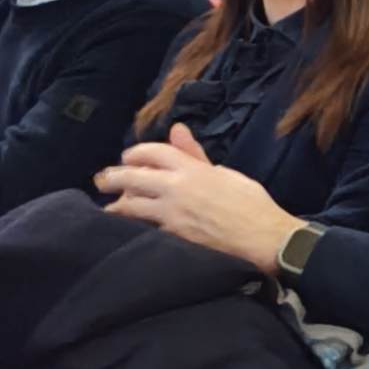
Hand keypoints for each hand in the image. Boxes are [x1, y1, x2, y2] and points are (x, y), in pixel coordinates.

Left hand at [95, 127, 298, 271]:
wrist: (265, 239)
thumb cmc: (253, 205)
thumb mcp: (226, 174)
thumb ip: (196, 155)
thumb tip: (177, 130)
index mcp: (192, 169)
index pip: (152, 152)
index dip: (134, 153)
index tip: (127, 159)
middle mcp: (177, 188)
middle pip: (130, 177)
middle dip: (111, 177)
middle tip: (103, 181)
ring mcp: (172, 214)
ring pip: (129, 205)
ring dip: (116, 204)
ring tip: (109, 207)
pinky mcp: (173, 236)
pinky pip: (143, 226)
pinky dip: (132, 224)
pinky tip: (126, 227)